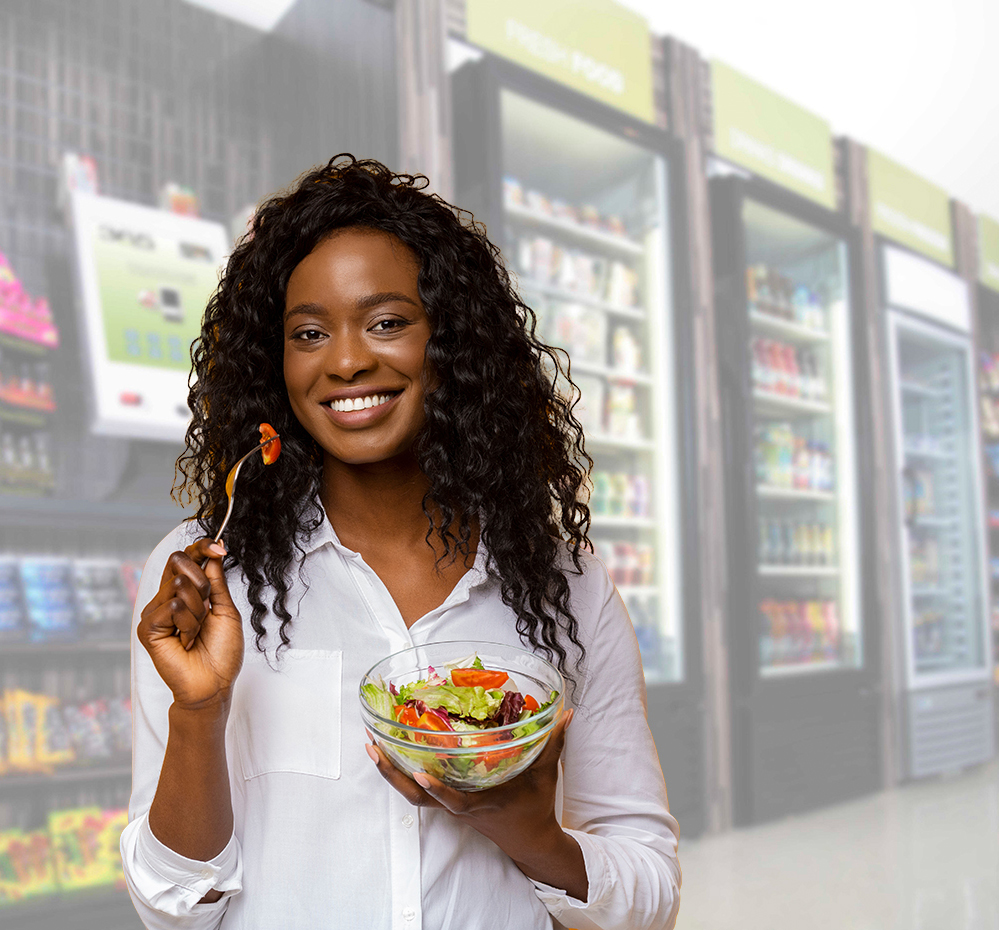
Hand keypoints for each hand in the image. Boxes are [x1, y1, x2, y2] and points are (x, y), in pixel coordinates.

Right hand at [137, 537, 243, 711]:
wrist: (214, 684)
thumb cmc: (222, 652)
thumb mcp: (225, 609)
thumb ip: (216, 581)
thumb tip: (213, 552)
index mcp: (184, 592)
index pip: (186, 557)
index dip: (203, 547)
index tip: (221, 548)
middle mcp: (166, 598)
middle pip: (179, 561)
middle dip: (203, 583)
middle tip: (207, 610)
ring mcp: (154, 612)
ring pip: (180, 585)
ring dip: (199, 610)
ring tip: (196, 632)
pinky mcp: (147, 627)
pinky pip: (173, 607)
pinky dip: (189, 624)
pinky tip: (186, 641)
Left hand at [366, 710, 586, 898]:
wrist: (530, 841)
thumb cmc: (535, 807)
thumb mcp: (545, 774)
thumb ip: (553, 742)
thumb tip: (565, 713)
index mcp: (482, 801)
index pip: (455, 801)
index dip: (438, 791)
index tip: (421, 774)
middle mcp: (460, 805)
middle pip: (417, 798)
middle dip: (393, 774)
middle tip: (372, 746)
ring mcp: (452, 805)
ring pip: (413, 795)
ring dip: (391, 772)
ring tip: (372, 745)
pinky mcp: (450, 803)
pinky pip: (420, 791)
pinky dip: (403, 773)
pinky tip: (392, 752)